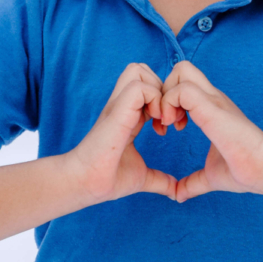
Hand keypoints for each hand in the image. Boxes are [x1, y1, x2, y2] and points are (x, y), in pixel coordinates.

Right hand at [65, 63, 178, 202]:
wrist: (86, 184)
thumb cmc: (107, 179)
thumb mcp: (141, 176)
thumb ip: (159, 180)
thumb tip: (176, 191)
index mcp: (128, 115)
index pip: (147, 87)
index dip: (165, 100)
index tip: (170, 127)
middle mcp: (122, 106)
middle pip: (142, 70)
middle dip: (162, 88)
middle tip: (168, 117)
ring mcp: (118, 106)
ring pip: (139, 70)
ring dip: (157, 90)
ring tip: (160, 118)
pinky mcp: (116, 112)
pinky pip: (139, 87)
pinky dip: (153, 99)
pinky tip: (155, 123)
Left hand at [161, 60, 262, 202]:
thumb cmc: (245, 172)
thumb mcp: (211, 175)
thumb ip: (193, 182)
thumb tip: (179, 196)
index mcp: (211, 108)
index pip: (183, 82)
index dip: (168, 100)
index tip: (168, 127)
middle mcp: (212, 98)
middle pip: (181, 68)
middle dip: (164, 90)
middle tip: (164, 121)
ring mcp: (213, 99)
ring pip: (181, 70)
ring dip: (166, 95)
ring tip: (169, 123)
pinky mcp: (213, 106)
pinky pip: (182, 89)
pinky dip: (170, 104)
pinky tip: (174, 127)